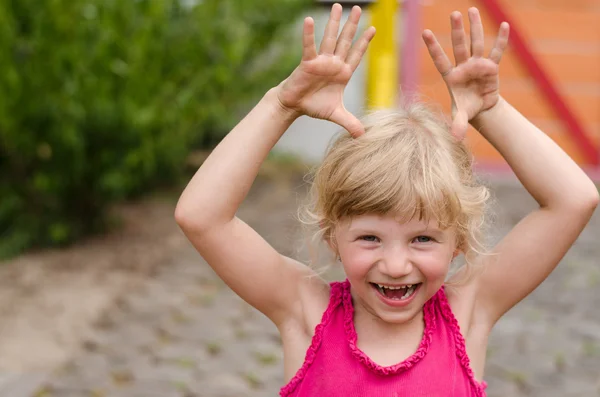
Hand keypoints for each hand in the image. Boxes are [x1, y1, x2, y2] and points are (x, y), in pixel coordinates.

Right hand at [277, 4, 375, 137]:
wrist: (294, 106)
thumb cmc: (314, 106)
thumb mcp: (336, 115)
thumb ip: (350, 123)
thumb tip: (363, 136)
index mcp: (343, 73)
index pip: (356, 54)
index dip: (364, 43)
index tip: (373, 29)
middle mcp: (333, 64)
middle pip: (345, 41)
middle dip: (353, 25)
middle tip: (359, 8)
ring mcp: (321, 61)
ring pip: (330, 39)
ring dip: (334, 23)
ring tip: (338, 6)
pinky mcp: (307, 63)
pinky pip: (309, 46)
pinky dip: (309, 34)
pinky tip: (309, 20)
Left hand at [422, 8, 509, 139]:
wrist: (480, 109)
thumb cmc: (465, 109)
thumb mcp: (460, 116)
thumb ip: (457, 124)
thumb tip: (455, 138)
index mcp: (451, 76)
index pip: (440, 59)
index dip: (434, 47)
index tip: (425, 32)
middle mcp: (463, 66)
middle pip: (460, 45)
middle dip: (458, 30)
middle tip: (454, 13)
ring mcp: (477, 65)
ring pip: (476, 43)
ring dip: (475, 27)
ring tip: (472, 10)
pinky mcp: (491, 67)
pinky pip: (497, 52)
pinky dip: (501, 40)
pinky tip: (505, 26)